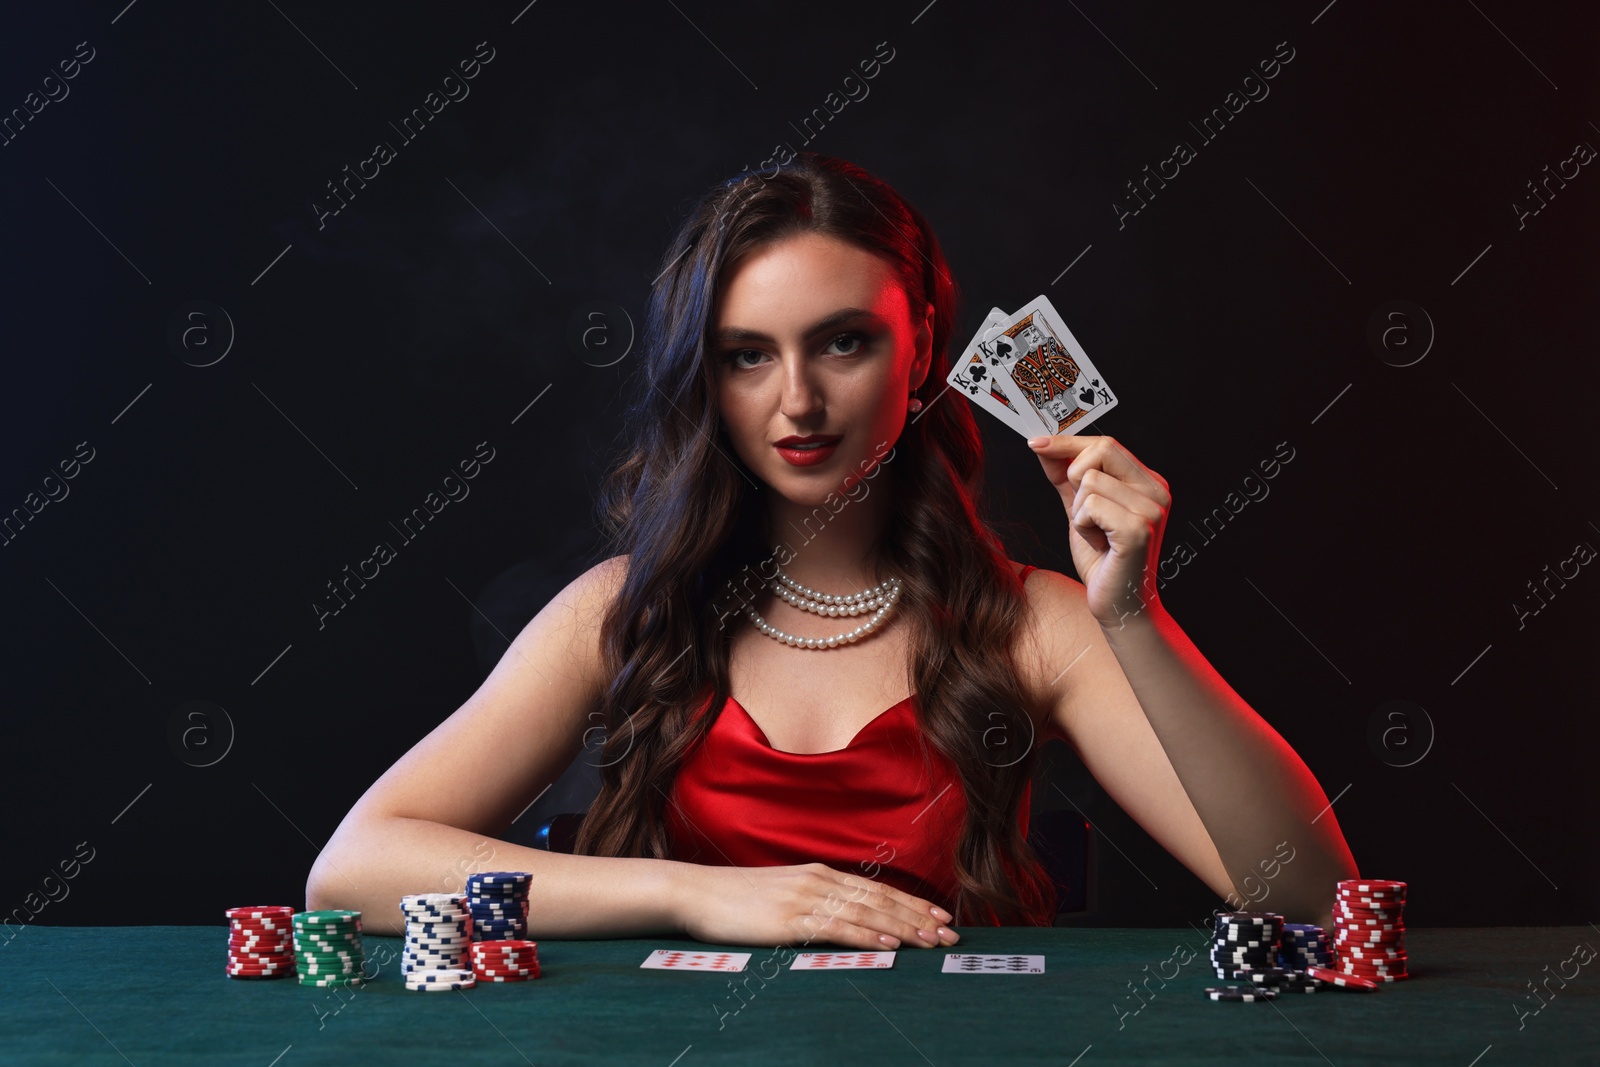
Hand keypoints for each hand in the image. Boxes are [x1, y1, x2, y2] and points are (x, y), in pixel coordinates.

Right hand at [678, 862, 960, 949]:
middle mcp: (818, 881)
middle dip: (919, 917)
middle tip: (950, 933)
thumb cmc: (734, 899)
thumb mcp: (780, 894)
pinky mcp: (790, 920)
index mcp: (818, 874)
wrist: (694, 892)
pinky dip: (868, 936)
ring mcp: (805, 899)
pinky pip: (837, 929)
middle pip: (880, 899)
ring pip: (867, 914)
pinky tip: (889, 944)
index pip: (876, 889)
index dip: (911, 903)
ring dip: (904, 928)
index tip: (939, 915)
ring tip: (932, 941)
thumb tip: (839, 916)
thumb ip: (811, 901)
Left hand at [1027, 433, 1170, 627]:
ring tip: (1096, 535)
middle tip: (1084, 512)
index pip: (1105, 444)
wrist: (1119, 604)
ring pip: (1089, 481)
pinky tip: (1099, 544)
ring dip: (1079, 512)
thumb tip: (1043, 445)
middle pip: (1101, 449)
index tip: (1037, 443)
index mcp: (1147, 482)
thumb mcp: (1080, 510)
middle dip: (1074, 476)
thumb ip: (1064, 476)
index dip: (1068, 442)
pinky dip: (1083, 527)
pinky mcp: (1138, 529)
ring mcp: (1150, 509)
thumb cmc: (1104, 561)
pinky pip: (1090, 506)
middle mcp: (1156, 491)